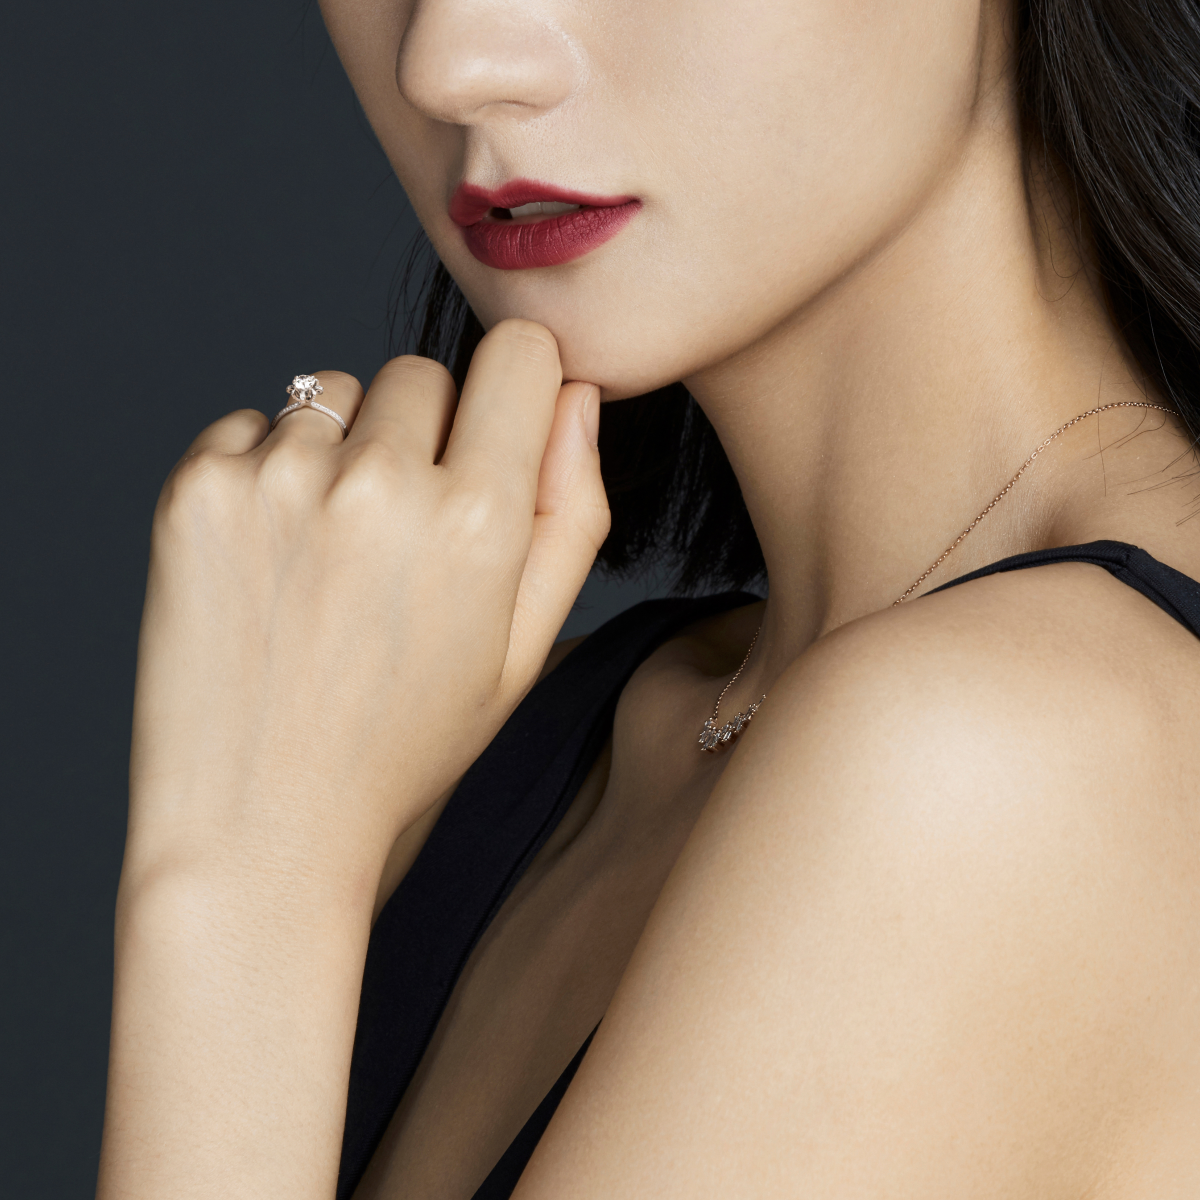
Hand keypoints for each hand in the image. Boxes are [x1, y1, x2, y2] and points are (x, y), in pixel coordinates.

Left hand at [127, 319, 607, 882]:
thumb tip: (577, 395)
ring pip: (336, 394)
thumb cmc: (405, 743)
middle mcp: (379, 482)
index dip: (516, 390)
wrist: (260, 823)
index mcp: (477, 521)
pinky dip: (266, 471)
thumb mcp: (522, 650)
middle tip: (400, 541)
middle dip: (425, 434)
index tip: (494, 435)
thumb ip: (571, 513)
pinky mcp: (197, 489)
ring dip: (343, 451)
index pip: (519, 355)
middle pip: (423, 373)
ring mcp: (278, 480)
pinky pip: (253, 425)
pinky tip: (272, 560)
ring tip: (331, 558)